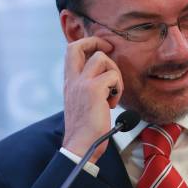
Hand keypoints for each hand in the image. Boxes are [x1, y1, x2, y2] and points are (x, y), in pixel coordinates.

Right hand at [62, 36, 123, 163]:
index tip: (103, 49)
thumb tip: (108, 79)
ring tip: (113, 93)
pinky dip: (118, 88)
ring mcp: (82, 83)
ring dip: (114, 73)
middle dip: (97, 41)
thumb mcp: (83, 103)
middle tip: (110, 51)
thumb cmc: (86, 130)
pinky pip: (113, 76)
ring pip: (102, 58)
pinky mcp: (94, 90)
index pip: (71, 50)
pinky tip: (113, 104)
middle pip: (77, 45)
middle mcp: (73, 80)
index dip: (88, 43)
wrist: (81, 146)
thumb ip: (90, 88)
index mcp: (70, 82)